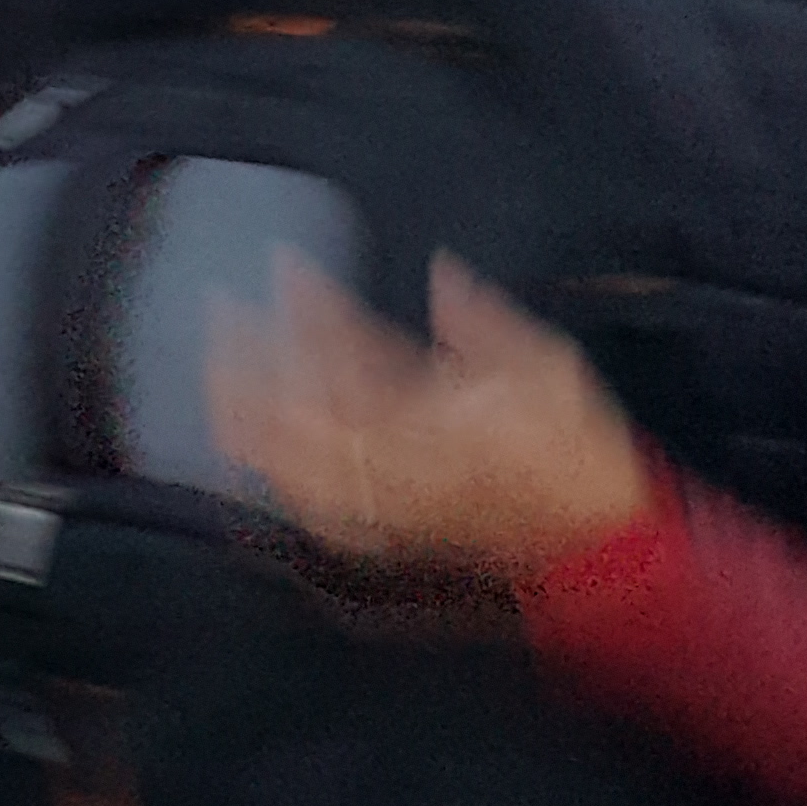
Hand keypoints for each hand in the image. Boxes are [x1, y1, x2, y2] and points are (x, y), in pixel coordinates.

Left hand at [205, 254, 646, 579]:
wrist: (593, 537)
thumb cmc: (574, 450)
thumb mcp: (547, 366)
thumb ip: (483, 320)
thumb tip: (441, 271)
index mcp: (435, 416)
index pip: (351, 350)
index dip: (311, 306)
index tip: (286, 268)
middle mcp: (397, 462)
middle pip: (295, 407)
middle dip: (250, 356)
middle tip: (223, 310)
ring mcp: (384, 501)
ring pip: (286, 461)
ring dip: (242, 412)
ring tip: (213, 369)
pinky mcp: (381, 530)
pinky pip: (306, 504)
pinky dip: (266, 471)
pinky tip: (241, 445)